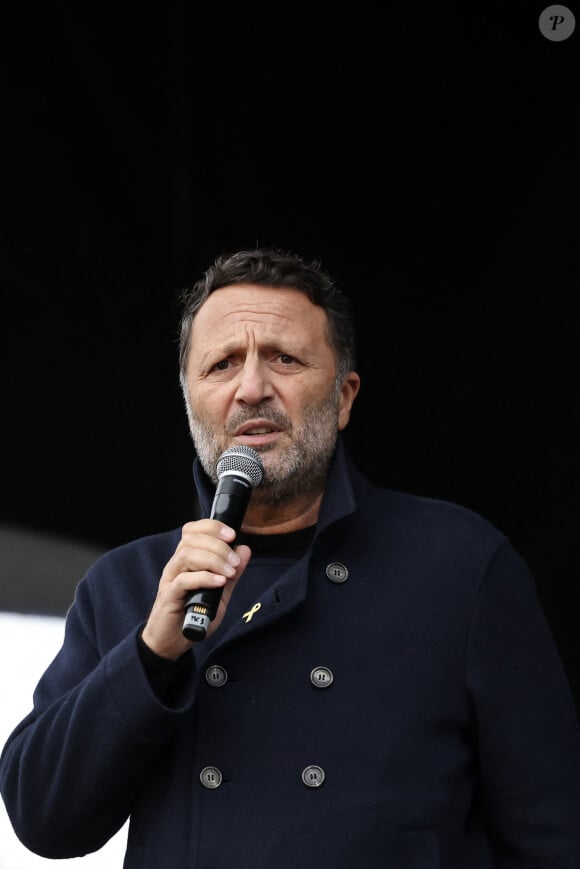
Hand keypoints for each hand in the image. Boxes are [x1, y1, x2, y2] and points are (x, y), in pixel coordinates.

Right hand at [141, 519, 250, 659]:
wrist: (173, 641)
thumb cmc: (194, 614)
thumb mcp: (220, 592)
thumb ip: (232, 572)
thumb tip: (244, 549)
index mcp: (187, 559)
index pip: (193, 530)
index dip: (212, 527)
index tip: (232, 535)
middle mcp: (176, 565)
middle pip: (192, 539)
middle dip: (219, 546)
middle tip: (235, 561)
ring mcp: (171, 579)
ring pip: (187, 555)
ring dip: (213, 560)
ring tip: (230, 572)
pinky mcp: (169, 596)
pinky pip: (183, 580)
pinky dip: (204, 578)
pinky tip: (219, 582)